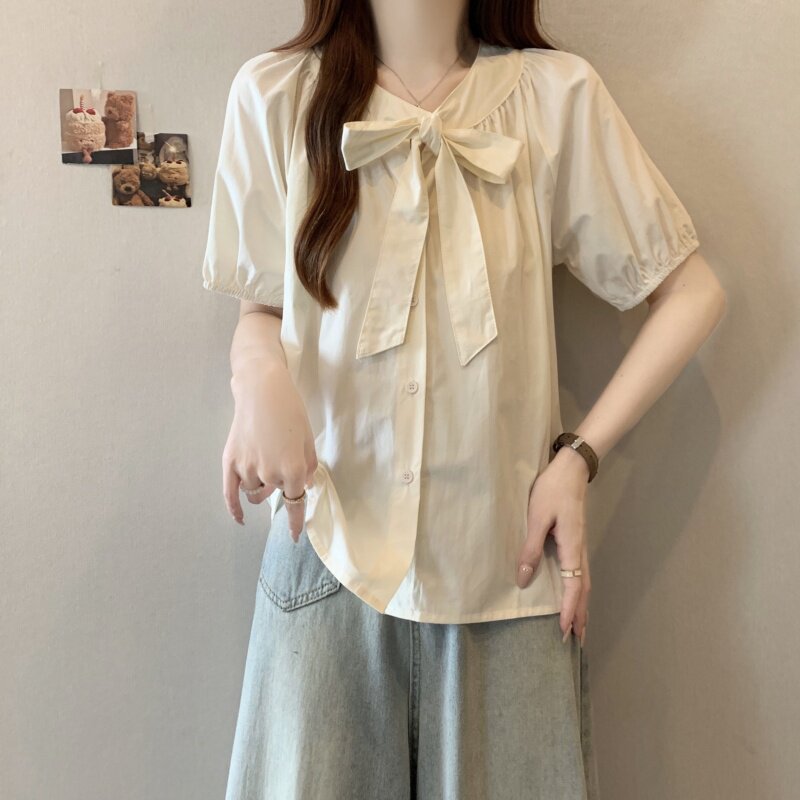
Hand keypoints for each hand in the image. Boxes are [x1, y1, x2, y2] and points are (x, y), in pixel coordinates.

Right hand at [222, 363, 317, 541]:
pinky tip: (241, 518)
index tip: (293, 536)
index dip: (295, 522)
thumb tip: (304, 487)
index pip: (295, 503)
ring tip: (264, 458)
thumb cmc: (291, 411)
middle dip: (279, 484)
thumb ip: (307, 467)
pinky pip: (230, 494)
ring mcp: (247, 469)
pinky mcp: (230, 462)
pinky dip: (235, 509)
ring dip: (261, 485)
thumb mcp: (308, 440)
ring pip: (254, 492)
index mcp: (293, 470)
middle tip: (280, 457)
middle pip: (275, 493)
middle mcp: (270, 474)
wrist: (262, 390)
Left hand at [516, 447, 591, 643]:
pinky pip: (580, 575)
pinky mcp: (576, 543)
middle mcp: (580, 552)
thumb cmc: (552, 491)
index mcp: (572, 548)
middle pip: (583, 591)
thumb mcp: (537, 517)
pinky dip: (579, 592)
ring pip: (584, 584)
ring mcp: (581, 548)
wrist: (570, 470)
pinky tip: (574, 597)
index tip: (563, 631)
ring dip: (581, 607)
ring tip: (578, 628)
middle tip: (575, 642)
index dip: (567, 610)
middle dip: (579, 616)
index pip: (573, 587)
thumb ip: (530, 548)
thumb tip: (525, 579)